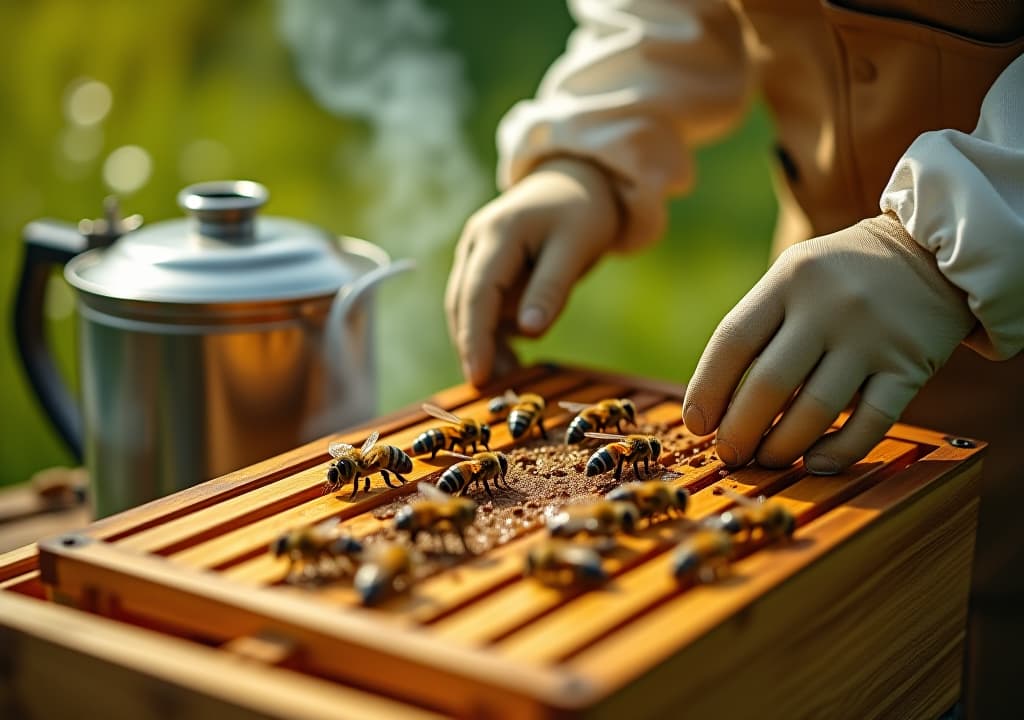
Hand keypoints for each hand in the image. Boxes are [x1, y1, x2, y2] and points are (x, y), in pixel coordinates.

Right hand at [446, 157, 621, 385]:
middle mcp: (476, 243)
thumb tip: (529, 332)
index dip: (474, 338)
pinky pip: (484, 304)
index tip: (479, 376)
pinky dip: (495, 330)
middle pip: (463, 304)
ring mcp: (476, 253)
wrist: (578, 178)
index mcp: (496, 234)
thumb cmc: (583, 210)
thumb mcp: (577, 246)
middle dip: (474, 346)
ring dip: (485, 341)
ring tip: (512, 372)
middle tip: (493, 388)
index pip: (476, 294)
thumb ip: (552, 288)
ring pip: (469, 307)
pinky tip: (514, 353)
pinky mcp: (485, 265)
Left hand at [683, 214, 974, 473]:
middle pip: (769, 383)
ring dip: (782, 446)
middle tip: (728, 454)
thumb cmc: (842, 275)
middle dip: (740, 430)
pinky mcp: (909, 364)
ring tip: (765, 460)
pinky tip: (814, 463)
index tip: (696, 424)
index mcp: (788, 279)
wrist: (933, 251)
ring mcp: (871, 336)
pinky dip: (839, 450)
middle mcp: (828, 305)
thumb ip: (759, 326)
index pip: (733, 341)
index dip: (707, 389)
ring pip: (816, 408)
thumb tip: (715, 402)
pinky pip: (871, 421)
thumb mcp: (795, 275)